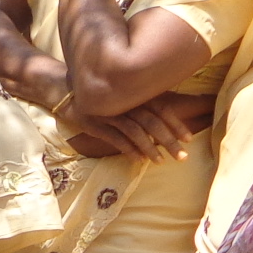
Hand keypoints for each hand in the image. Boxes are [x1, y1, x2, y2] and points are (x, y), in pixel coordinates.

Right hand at [67, 91, 213, 161]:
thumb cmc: (100, 94)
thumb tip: (165, 118)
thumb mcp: (123, 94)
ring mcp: (108, 112)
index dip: (176, 123)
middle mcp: (124, 101)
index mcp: (134, 92)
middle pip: (152, 121)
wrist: (64, 90)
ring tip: (160, 162)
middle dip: (169, 140)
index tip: (189, 139)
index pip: (161, 108)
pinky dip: (128, 149)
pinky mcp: (94, 123)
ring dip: (149, 147)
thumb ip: (141, 102)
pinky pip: (115, 138)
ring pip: (134, 131)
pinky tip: (138, 160)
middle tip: (182, 156)